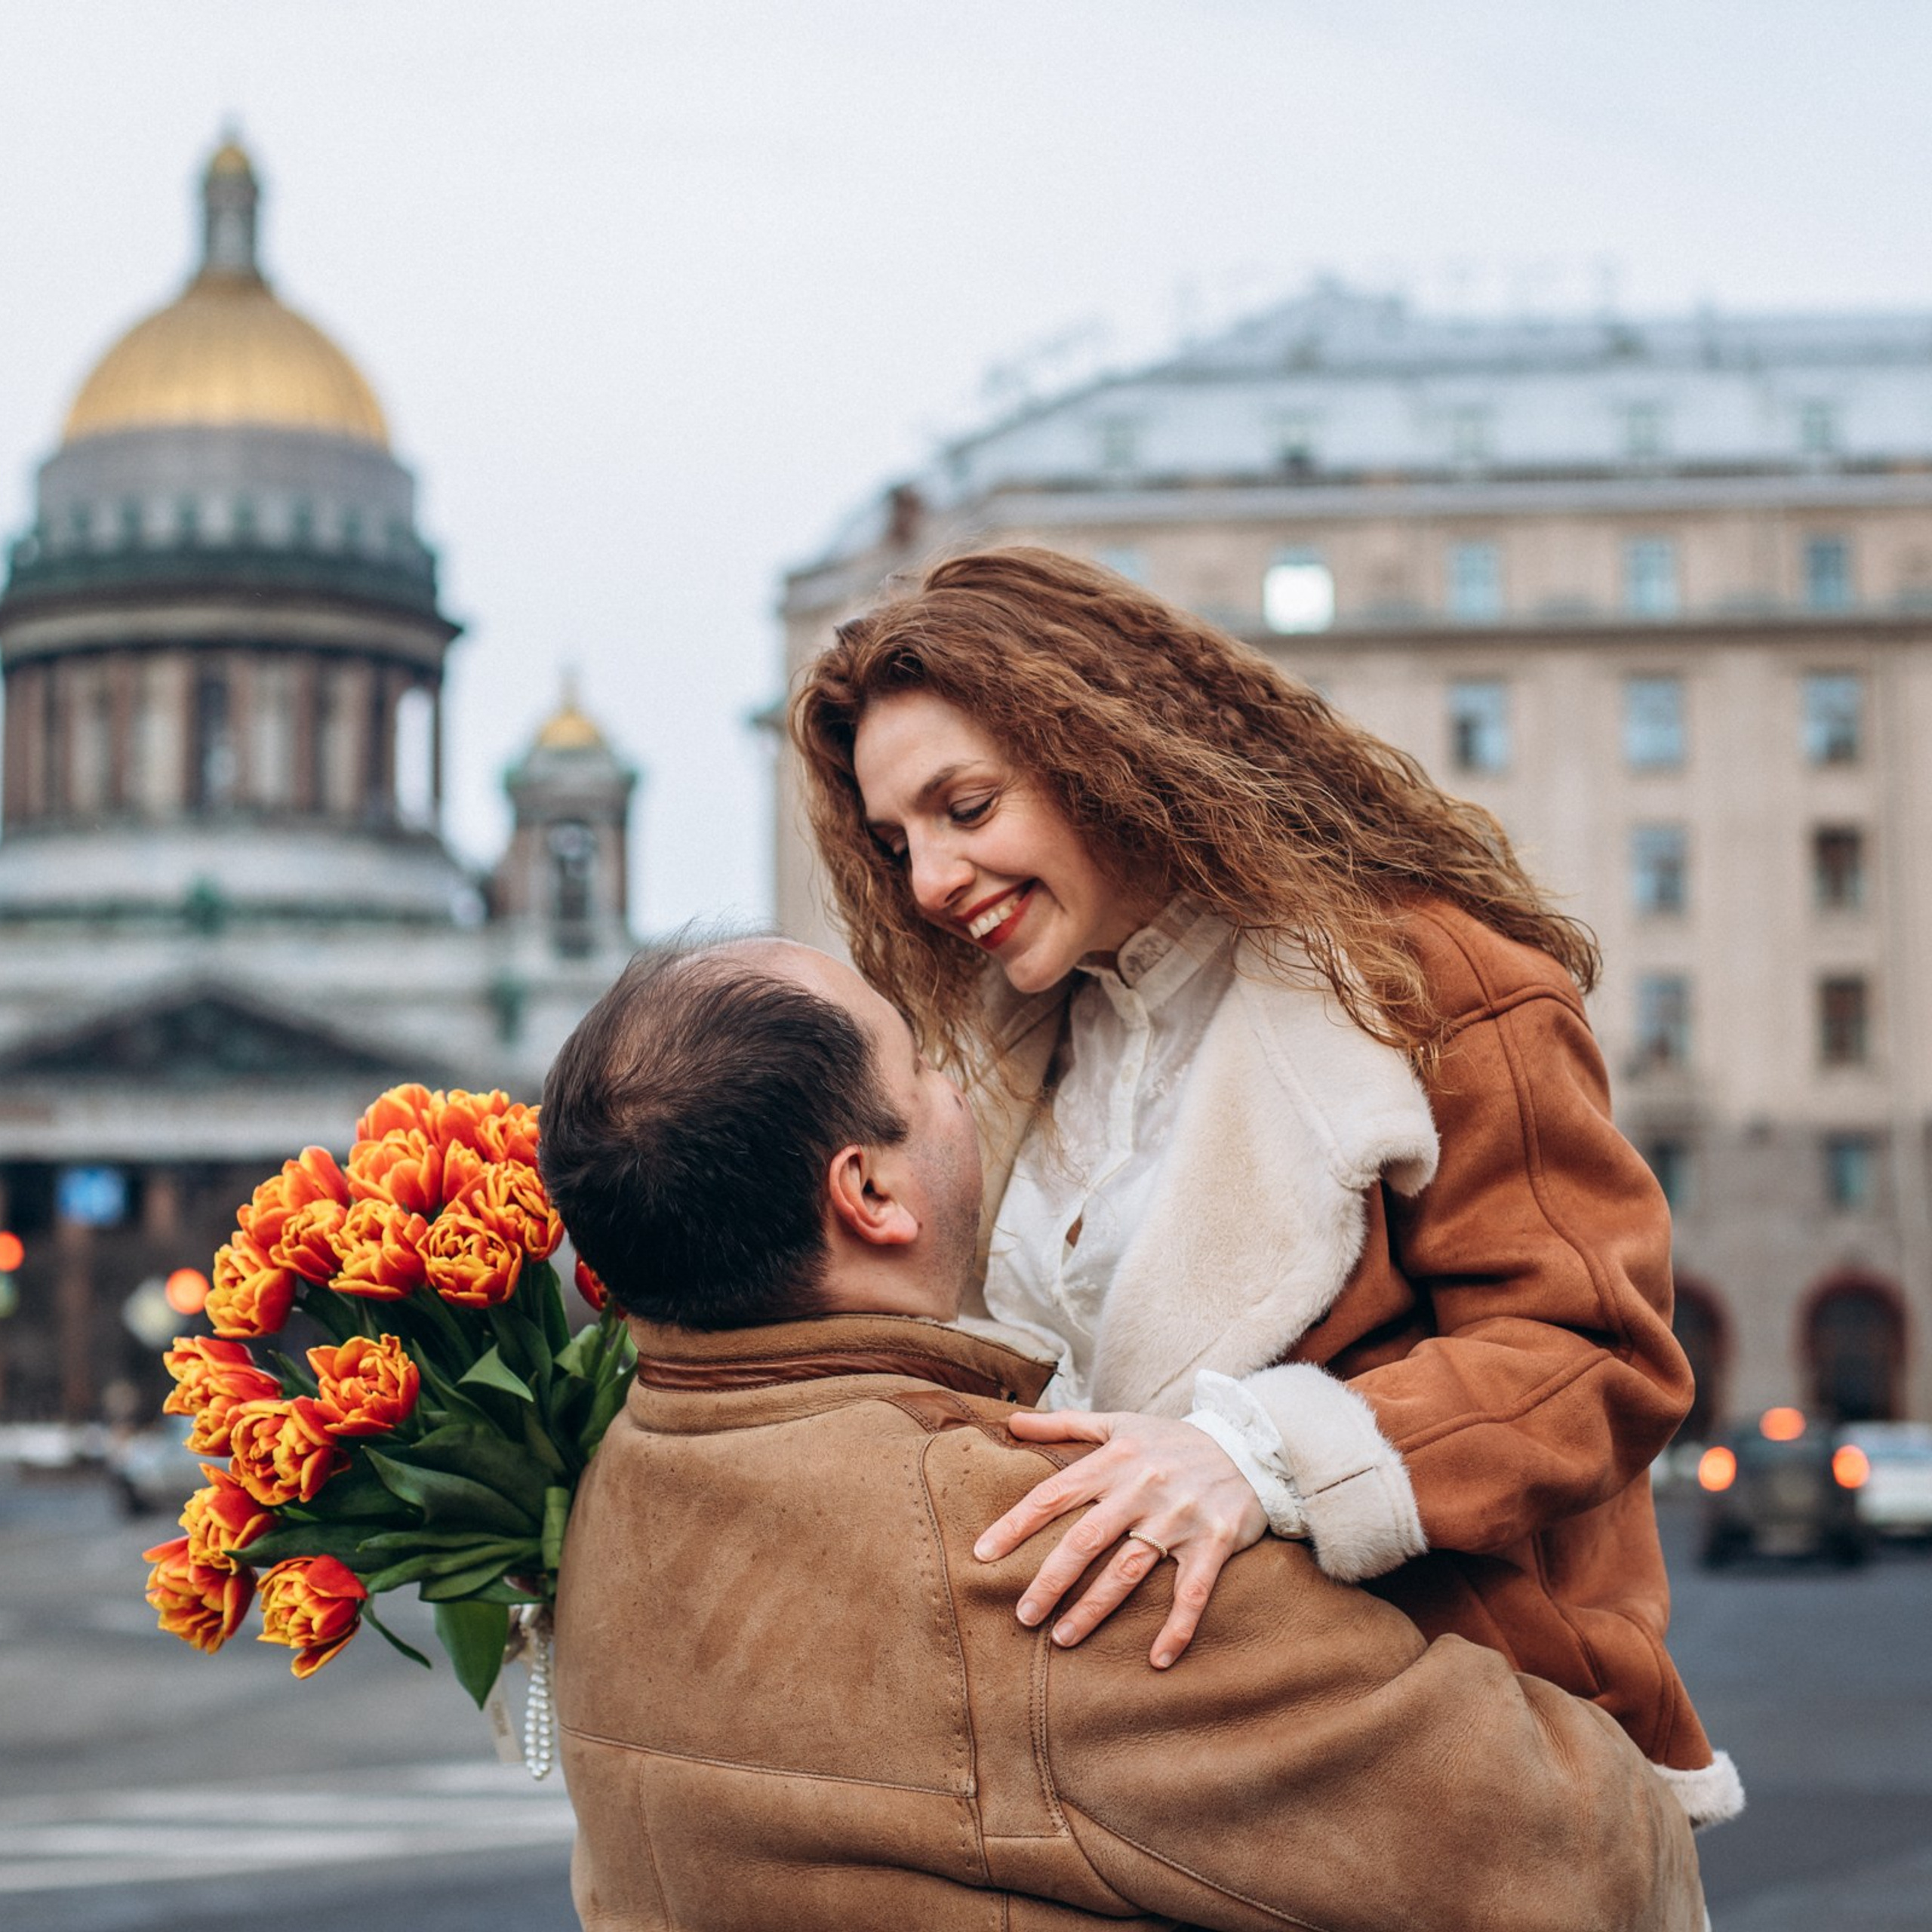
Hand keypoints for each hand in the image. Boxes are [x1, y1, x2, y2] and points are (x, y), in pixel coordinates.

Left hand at [974, 1409, 1266, 1667]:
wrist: (1249, 1445)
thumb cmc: (1173, 1440)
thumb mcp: (1120, 1423)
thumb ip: (1064, 1425)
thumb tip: (1012, 1424)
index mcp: (1115, 1460)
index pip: (1054, 1494)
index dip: (1016, 1524)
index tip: (983, 1554)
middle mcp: (1142, 1488)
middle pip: (1086, 1539)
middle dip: (1051, 1580)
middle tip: (1023, 1615)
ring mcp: (1179, 1518)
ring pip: (1129, 1570)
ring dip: (1095, 1609)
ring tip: (1063, 1639)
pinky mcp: (1215, 1542)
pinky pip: (1193, 1592)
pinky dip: (1177, 1627)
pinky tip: (1157, 1659)